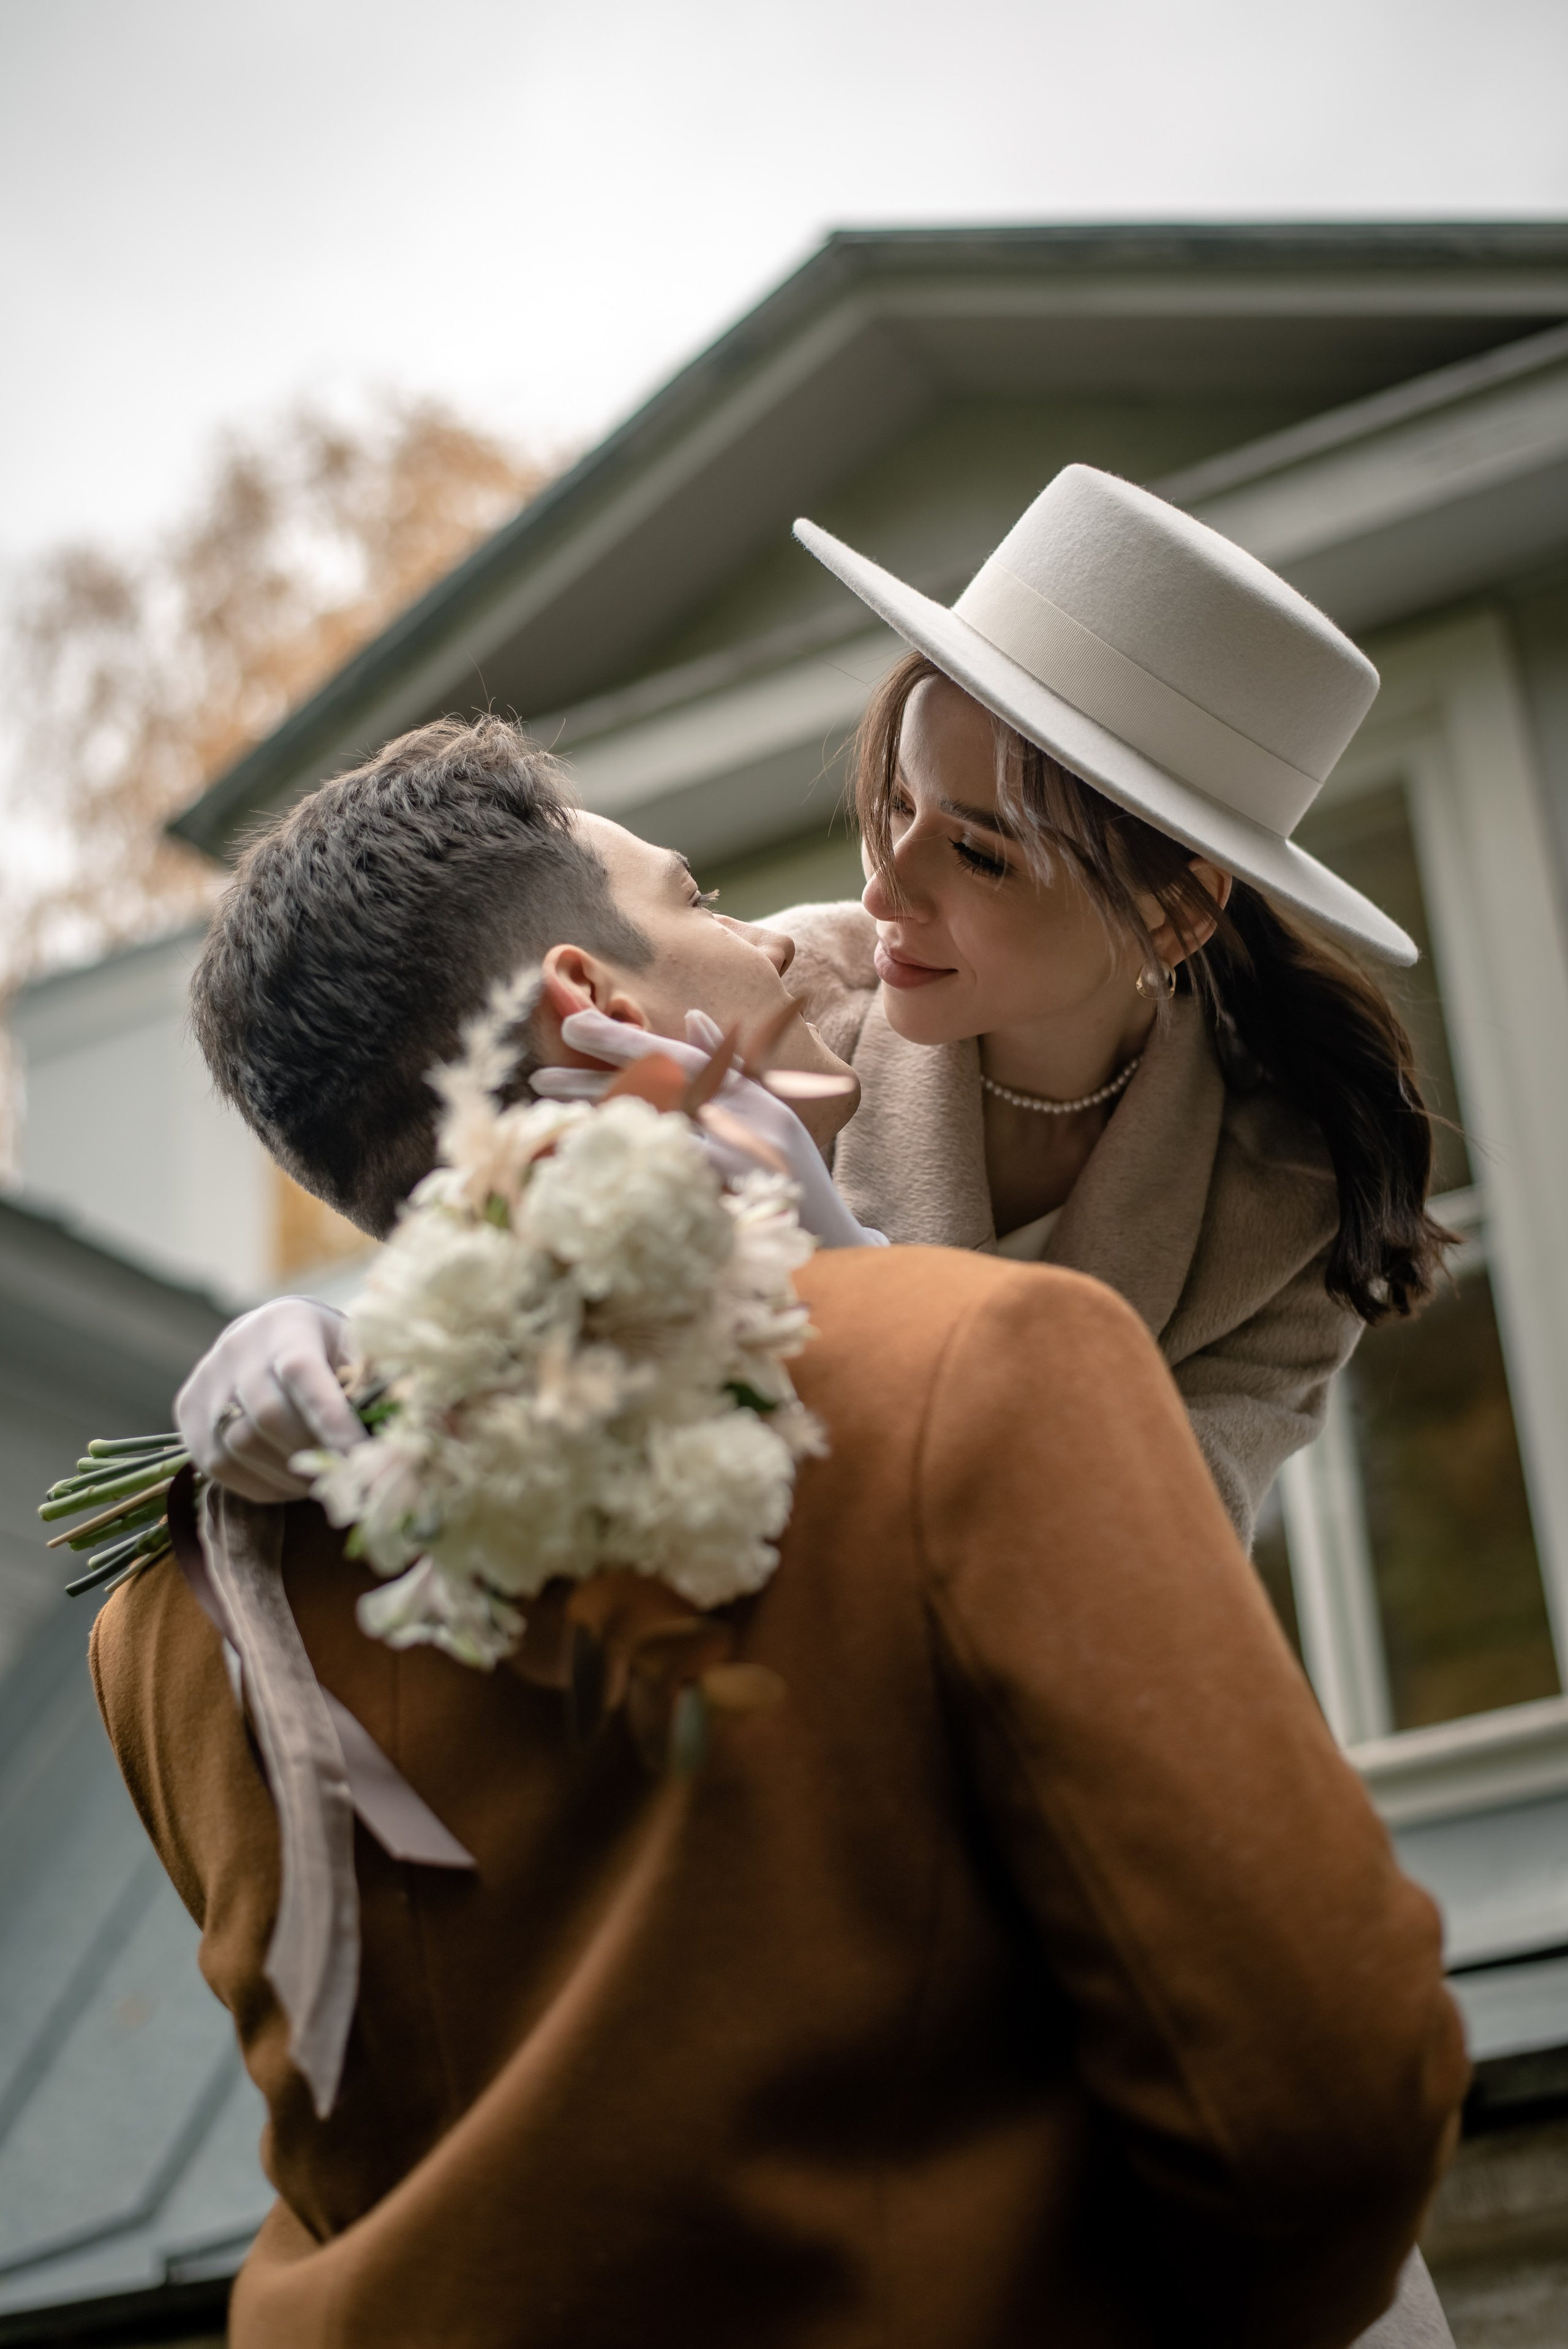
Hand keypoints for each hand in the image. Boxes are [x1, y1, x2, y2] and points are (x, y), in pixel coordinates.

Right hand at [174, 1297, 363, 1502]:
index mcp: (286, 1324)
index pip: (303, 1374)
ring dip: (286, 1477)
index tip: (363, 1460)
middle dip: (312, 1454)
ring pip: (240, 1446)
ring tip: (320, 1484)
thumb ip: (372, 1379)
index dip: (332, 1422)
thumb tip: (394, 1428)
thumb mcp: (356, 1347)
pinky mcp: (186, 1412)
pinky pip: (218, 1465)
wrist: (270, 1335)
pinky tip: (288, 1485)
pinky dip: (259, 1485)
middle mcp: (236, 1347)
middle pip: (268, 1416)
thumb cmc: (328, 1347)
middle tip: (345, 1480)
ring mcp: (205, 1380)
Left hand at [530, 1009, 887, 1249]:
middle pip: (658, 1082)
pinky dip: (637, 1153)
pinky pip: (678, 1161)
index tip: (570, 1026)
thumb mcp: (768, 1112)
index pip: (675, 1055)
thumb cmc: (790, 1176)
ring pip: (659, 1118)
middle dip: (597, 1075)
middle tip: (540, 1074)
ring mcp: (743, 1145)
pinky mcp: (739, 1179)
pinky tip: (593, 1151)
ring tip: (549, 1111)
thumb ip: (732, 1069)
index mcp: (747, 1091)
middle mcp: (745, 1109)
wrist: (832, 1234)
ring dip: (601, 1114)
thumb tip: (694, 1017)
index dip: (622, 1039)